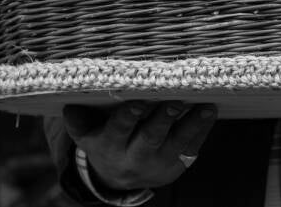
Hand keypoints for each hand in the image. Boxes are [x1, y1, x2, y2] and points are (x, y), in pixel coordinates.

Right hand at [62, 101, 216, 189]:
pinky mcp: (179, 162)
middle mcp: (135, 157)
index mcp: (109, 146)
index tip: (137, 103)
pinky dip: (203, 129)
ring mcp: (160, 161)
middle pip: (150, 138)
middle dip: (162, 120)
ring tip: (205, 107)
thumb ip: (80, 120)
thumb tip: (69, 105)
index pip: (117, 131)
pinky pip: (193, 146)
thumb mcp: (88, 135)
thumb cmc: (106, 142)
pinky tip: (211, 112)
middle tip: (175, 103)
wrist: (124, 178)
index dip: (127, 118)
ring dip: (192, 124)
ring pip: (177, 143)